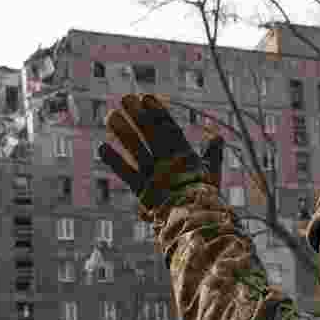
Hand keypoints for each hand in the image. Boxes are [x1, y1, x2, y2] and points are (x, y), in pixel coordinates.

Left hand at [98, 94, 223, 217]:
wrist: (197, 222)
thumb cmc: (205, 200)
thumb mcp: (212, 174)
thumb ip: (212, 154)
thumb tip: (218, 136)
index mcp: (185, 157)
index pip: (170, 129)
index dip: (157, 112)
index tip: (146, 97)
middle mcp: (168, 163)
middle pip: (151, 134)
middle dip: (138, 115)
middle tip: (125, 98)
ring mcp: (155, 176)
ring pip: (137, 150)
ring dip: (123, 132)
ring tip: (111, 115)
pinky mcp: (144, 191)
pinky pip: (127, 174)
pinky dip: (114, 161)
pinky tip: (101, 147)